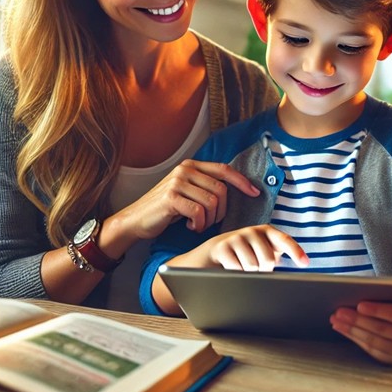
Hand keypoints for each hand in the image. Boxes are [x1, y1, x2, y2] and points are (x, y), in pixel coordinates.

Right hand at [112, 160, 260, 242]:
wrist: (136, 220)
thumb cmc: (166, 209)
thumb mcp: (187, 191)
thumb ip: (205, 186)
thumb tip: (233, 190)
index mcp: (192, 165)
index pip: (224, 169)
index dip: (242, 181)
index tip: (255, 193)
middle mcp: (185, 169)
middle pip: (221, 190)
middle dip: (221, 211)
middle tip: (210, 221)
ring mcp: (177, 182)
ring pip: (212, 202)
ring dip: (209, 220)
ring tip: (198, 224)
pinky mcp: (171, 197)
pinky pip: (199, 212)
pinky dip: (199, 224)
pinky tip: (191, 226)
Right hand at [193, 224, 309, 270]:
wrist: (215, 252)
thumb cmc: (246, 255)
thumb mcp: (263, 253)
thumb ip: (276, 258)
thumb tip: (290, 274)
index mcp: (267, 232)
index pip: (284, 240)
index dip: (295, 251)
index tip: (305, 263)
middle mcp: (253, 231)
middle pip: (268, 260)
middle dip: (264, 270)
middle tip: (257, 268)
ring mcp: (237, 237)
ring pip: (252, 266)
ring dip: (249, 274)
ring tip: (242, 267)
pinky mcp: (222, 246)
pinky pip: (236, 268)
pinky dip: (236, 273)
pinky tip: (231, 267)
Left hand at [330, 275, 391, 364]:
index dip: (378, 310)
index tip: (359, 305)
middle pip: (382, 329)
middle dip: (358, 320)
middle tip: (339, 311)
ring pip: (375, 342)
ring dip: (352, 331)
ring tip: (335, 319)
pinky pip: (372, 351)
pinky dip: (355, 340)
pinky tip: (343, 330)